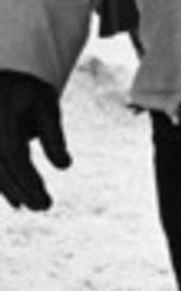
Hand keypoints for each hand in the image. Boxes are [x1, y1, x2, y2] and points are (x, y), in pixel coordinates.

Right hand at [0, 72, 70, 210]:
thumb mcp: (46, 105)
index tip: (43, 194)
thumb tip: (64, 165)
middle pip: (0, 164)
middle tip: (43, 207)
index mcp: (1, 109)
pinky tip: (17, 201)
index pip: (11, 150)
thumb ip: (53, 134)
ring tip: (34, 206)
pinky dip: (2, 186)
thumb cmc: (28, 93)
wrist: (4, 83)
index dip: (26, 175)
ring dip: (12, 191)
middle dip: (20, 188)